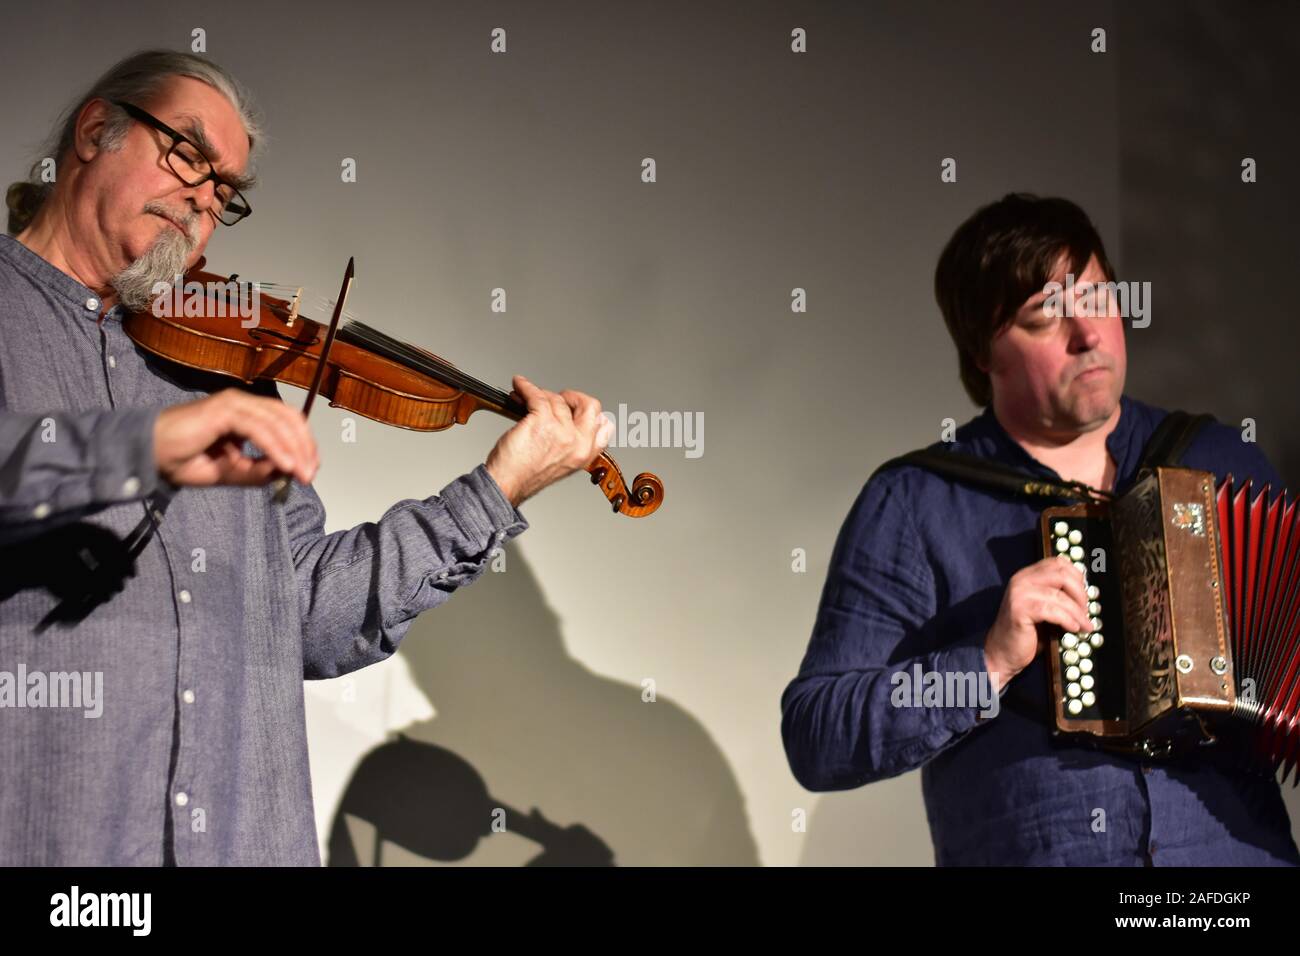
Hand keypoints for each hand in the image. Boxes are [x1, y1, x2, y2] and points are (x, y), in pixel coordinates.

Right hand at [153, 388, 318, 487]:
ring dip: (294, 449)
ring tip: (300, 473)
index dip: (304, 444)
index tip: (309, 469)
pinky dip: (275, 447)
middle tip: (309, 474)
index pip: (287, 422)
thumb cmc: (184, 459)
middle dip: (305, 447)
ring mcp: (233, 403)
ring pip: (278, 422)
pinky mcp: (223, 410)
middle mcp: (243, 404)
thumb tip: (288, 471)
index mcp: (247, 413)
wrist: (149, 456)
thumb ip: (260, 471)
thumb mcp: (232, 472)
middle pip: (289, 419)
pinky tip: (284, 464)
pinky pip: (258, 428)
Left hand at [484, 376, 612, 507]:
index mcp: (585, 454)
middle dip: (573, 396)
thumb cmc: (526, 476)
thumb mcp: (562, 464)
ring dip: (540, 393)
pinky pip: (537, 395)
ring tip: (526, 396)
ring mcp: (562, 431)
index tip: (577, 407)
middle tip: (557, 398)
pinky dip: (526, 387)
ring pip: (557, 399)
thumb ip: (572, 444)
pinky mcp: (542, 421)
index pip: (605, 426)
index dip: (591, 412)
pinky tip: (520, 386)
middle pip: (590, 405)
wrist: (507, 484)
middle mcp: (578, 443)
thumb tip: (567, 418)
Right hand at [984, 555, 1090, 692]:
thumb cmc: (1026, 633)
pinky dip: (1067, 619)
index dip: (1077, 577)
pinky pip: (1052, 610)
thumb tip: (1087, 595)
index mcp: (1027, 576)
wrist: (1002, 652)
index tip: (1085, 595)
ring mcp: (1019, 594)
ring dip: (1077, 612)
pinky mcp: (1019, 609)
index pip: (1058, 563)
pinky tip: (1073, 628)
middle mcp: (1021, 580)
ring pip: (1059, 595)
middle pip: (1062, 575)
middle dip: (1081, 594)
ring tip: (1084, 625)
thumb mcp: (1044, 608)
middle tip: (1086, 611)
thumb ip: (1058, 596)